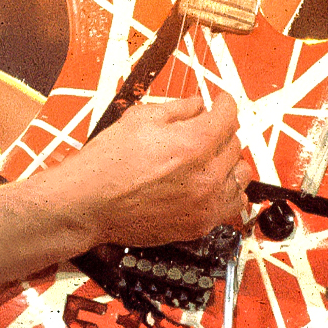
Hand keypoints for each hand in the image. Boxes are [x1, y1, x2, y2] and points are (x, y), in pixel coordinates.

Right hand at [48, 94, 248, 248]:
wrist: (88, 205)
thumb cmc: (106, 165)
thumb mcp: (140, 118)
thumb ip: (178, 108)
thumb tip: (198, 105)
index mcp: (193, 144)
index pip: (229, 115)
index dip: (224, 103)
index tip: (220, 103)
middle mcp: (205, 175)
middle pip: (234, 143)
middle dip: (220, 132)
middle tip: (203, 130)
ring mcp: (205, 203)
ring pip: (240, 174)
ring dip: (228, 162)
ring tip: (209, 159)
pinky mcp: (200, 224)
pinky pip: (232, 203)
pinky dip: (227, 191)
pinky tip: (212, 185)